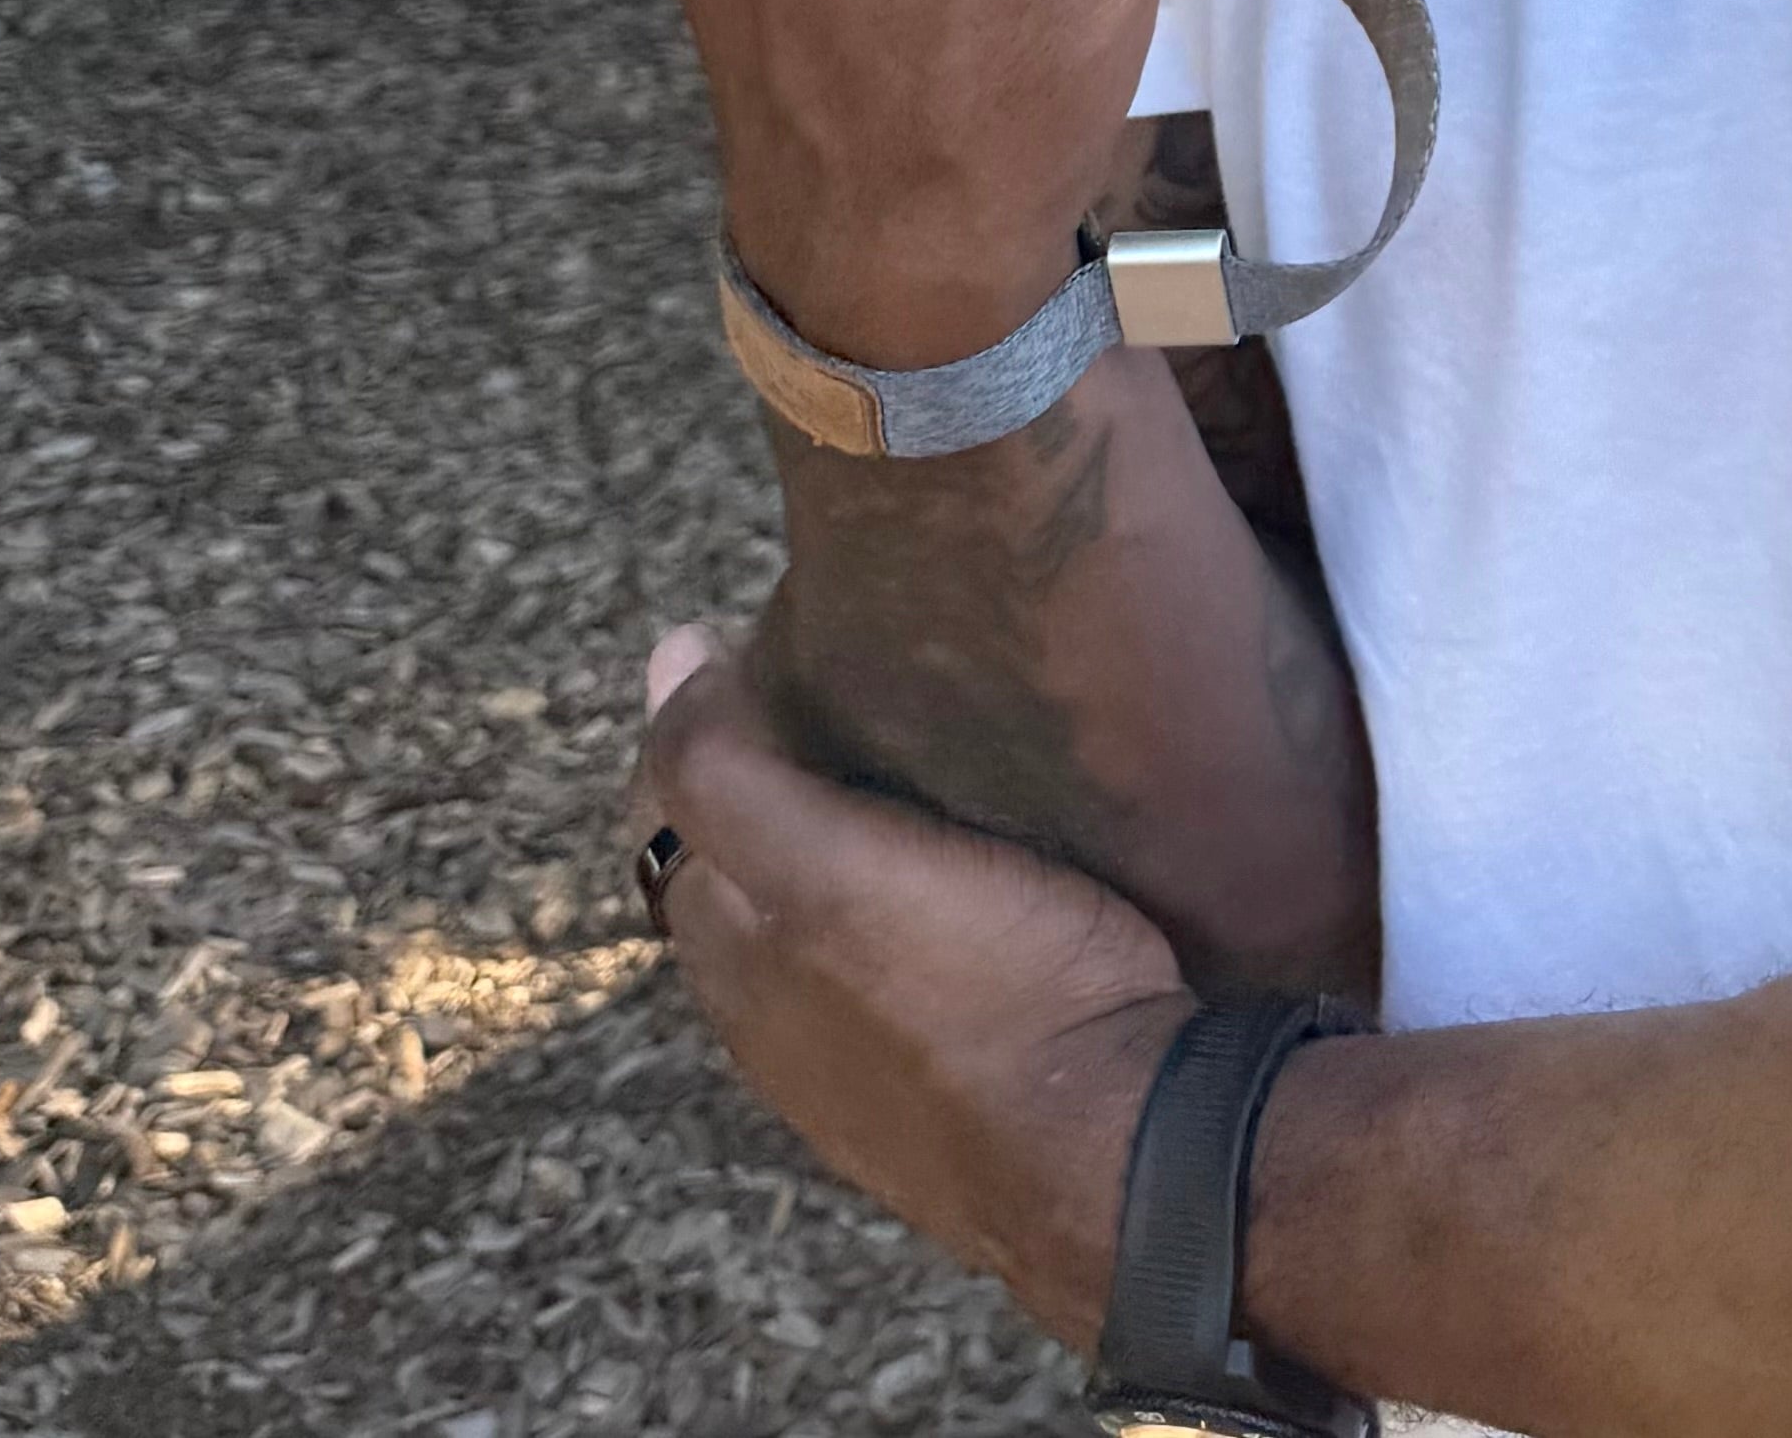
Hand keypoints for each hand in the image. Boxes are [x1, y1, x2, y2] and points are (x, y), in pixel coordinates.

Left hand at [628, 625, 1187, 1351]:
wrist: (1120, 1151)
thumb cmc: (993, 987)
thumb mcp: (834, 864)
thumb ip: (729, 776)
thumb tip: (671, 652)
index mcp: (737, 955)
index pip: (679, 813)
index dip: (708, 721)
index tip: (761, 640)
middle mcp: (776, 1024)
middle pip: (738, 874)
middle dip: (761, 785)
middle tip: (835, 685)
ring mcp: (857, 1070)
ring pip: (814, 933)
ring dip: (834, 854)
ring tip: (907, 769)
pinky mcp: (941, 1091)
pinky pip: (888, 984)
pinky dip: (896, 919)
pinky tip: (961, 890)